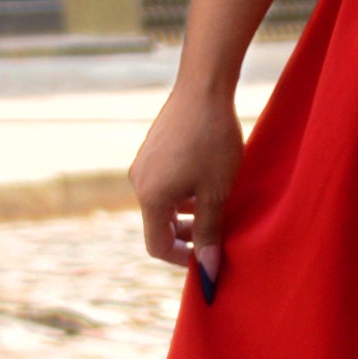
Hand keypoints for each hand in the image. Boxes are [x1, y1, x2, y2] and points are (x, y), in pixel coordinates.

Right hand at [130, 81, 242, 284]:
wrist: (204, 87)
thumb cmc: (214, 140)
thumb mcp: (217, 192)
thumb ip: (210, 232)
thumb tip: (207, 271)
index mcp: (151, 197)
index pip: (157, 245)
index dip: (182, 259)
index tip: (209, 259)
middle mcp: (139, 182)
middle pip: (159, 224)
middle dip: (187, 236)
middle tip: (218, 235)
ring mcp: (143, 164)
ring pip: (163, 203)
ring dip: (187, 213)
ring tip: (217, 206)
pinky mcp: (151, 150)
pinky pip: (163, 183)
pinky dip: (182, 193)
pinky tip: (208, 182)